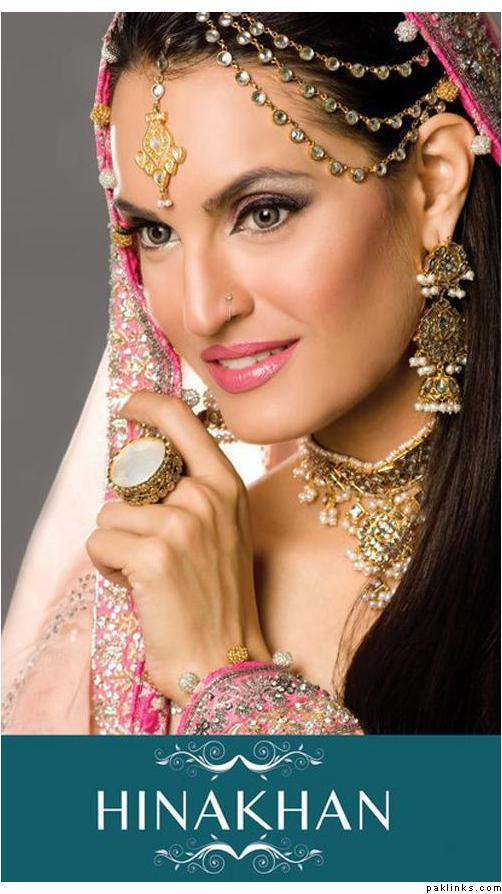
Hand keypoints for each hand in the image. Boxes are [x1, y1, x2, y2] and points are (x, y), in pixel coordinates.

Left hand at [86, 390, 270, 705]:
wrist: (226, 658)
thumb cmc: (218, 598)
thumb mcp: (222, 529)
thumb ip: (193, 492)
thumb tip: (142, 467)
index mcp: (227, 485)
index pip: (182, 419)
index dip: (148, 404)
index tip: (130, 405)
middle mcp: (207, 496)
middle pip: (131, 476)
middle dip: (127, 513)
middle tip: (151, 548)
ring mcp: (181, 524)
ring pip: (109, 515)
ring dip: (117, 546)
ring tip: (148, 574)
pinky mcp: (152, 556)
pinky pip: (99, 544)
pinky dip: (108, 568)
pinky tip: (137, 588)